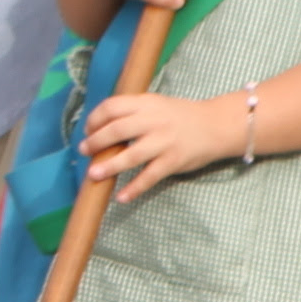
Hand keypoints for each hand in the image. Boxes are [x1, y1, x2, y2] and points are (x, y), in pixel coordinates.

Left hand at [78, 88, 246, 200]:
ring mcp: (164, 142)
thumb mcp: (155, 105)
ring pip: (130, 156)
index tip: (87, 130)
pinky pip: (149, 177)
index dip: (94, 119)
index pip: (111, 107)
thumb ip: (132, 112)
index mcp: (146, 103)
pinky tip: (121, 197)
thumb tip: (99, 128)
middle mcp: (153, 121)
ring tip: (93, 174)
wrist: (216, 125)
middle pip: (116, 130)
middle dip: (95, 142)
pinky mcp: (173, 161)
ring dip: (109, 166)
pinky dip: (134, 189)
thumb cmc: (180, 116)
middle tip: (84, 151)